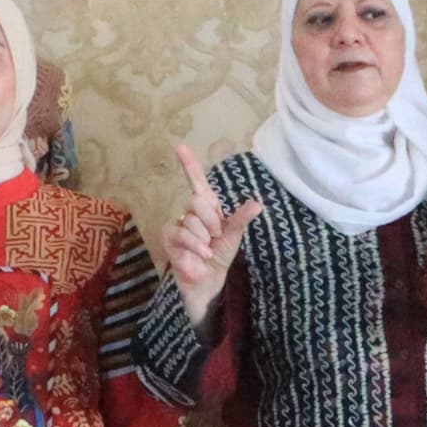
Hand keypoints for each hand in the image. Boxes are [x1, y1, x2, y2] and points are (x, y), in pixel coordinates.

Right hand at [163, 144, 260, 326]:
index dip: (188, 164)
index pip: (197, 181)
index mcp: (207, 206)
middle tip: (216, 237)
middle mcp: (190, 211)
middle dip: (213, 222)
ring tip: (207, 251)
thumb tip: (258, 204)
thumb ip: (242, 218)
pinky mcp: (168, 239)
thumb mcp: (234, 236)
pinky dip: (196, 247)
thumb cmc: (221, 255)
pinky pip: (182, 235)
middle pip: (198, 201)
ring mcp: (177, 224)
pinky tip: (203, 256)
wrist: (209, 280)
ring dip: (205, 239)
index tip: (180, 146)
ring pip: (192, 222)